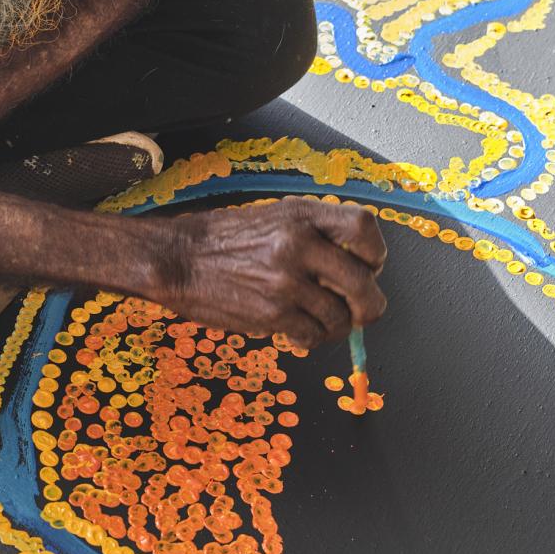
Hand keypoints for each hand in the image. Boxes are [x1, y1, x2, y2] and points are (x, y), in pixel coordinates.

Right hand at [155, 197, 386, 347]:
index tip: (369, 266)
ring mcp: (286, 281)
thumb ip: (315, 232)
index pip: (363, 229)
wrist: (179, 259)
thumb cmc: (225, 238)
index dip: (375, 253)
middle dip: (369, 305)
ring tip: (318, 321)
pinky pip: (312, 335)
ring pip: (339, 317)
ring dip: (335, 326)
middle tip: (362, 312)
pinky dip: (310, 339)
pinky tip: (297, 332)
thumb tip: (355, 265)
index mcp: (301, 215)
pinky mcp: (272, 313)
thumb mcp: (274, 217)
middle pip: (363, 283)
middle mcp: (299, 244)